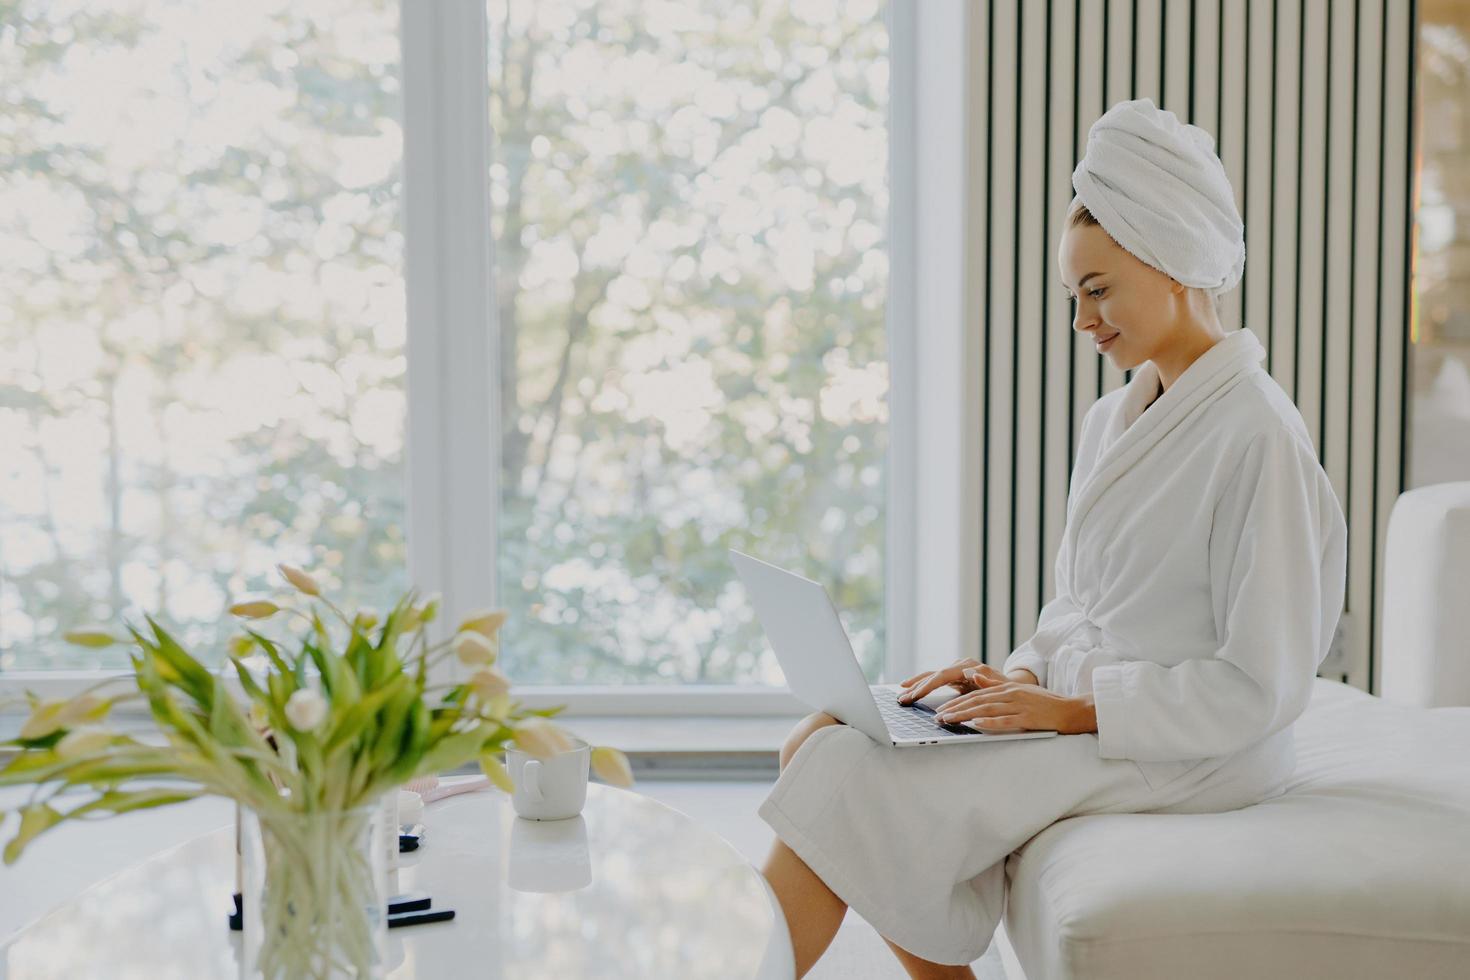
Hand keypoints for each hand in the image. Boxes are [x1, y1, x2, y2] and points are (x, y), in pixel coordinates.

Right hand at [896, 660, 1006, 704]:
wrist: (1011, 686)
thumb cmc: (1007, 689)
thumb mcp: (1001, 687)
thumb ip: (987, 682)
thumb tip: (971, 673)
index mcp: (969, 667)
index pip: (942, 675)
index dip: (927, 685)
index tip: (915, 695)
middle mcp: (960, 665)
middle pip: (933, 675)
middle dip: (916, 687)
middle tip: (902, 698)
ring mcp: (956, 670)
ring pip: (931, 675)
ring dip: (915, 685)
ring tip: (900, 693)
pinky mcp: (954, 676)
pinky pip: (934, 679)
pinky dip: (922, 683)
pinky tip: (910, 687)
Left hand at [931, 681, 1090, 734]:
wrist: (1069, 710)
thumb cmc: (1043, 704)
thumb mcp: (1018, 691)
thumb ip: (995, 686)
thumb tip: (972, 677)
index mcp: (1007, 688)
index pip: (976, 695)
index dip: (957, 702)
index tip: (941, 710)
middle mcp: (1010, 694)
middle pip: (977, 701)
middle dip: (955, 709)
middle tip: (938, 717)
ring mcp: (1019, 705)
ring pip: (986, 709)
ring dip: (965, 715)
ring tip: (949, 721)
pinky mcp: (1028, 717)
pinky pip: (1005, 720)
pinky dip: (990, 722)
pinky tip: (976, 725)